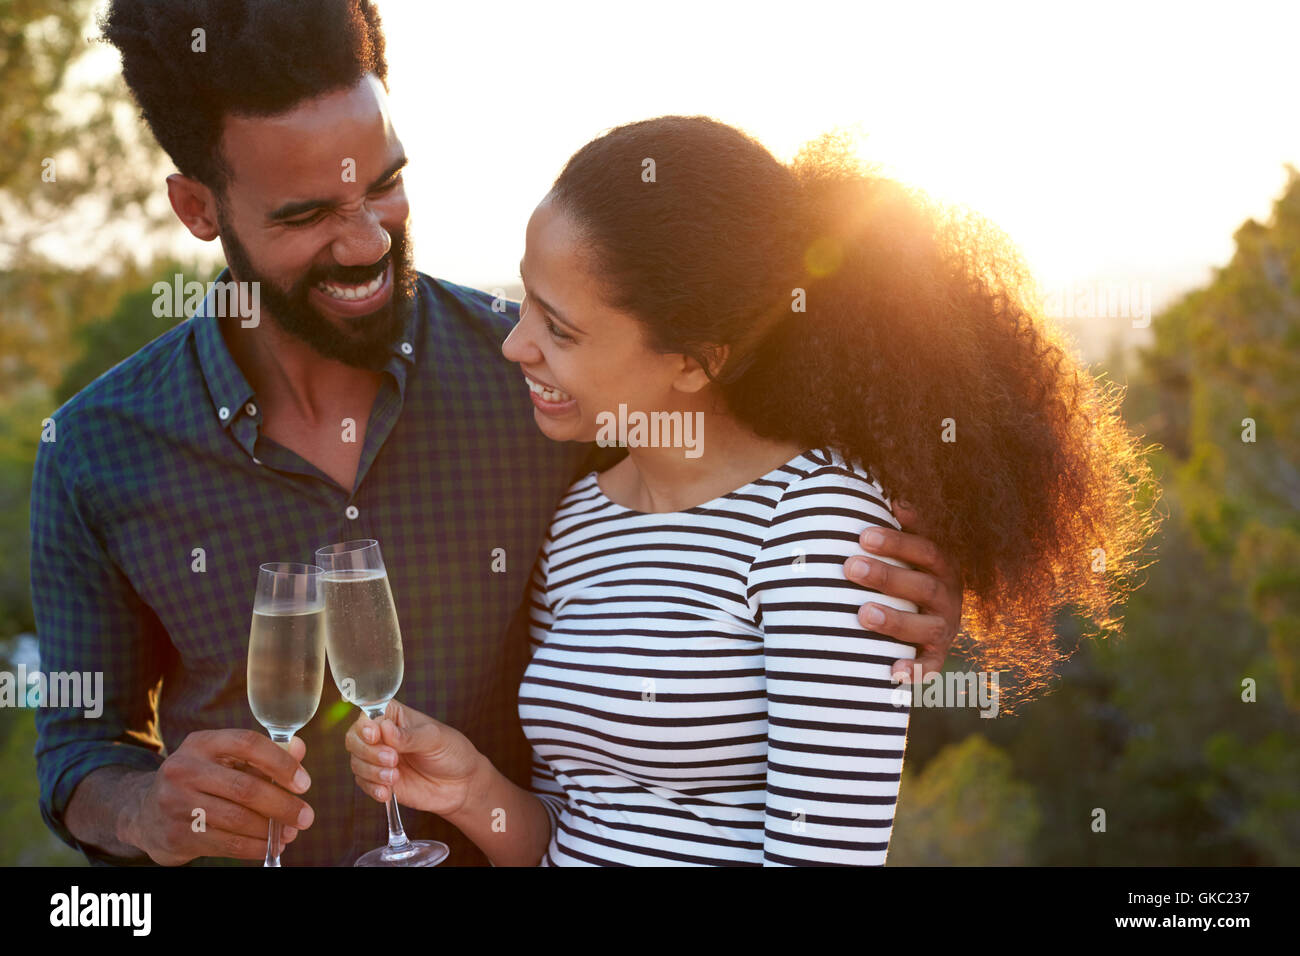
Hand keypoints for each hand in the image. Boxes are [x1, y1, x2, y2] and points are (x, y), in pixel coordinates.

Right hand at [122, 729, 312, 865]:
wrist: (145, 811)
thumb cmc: (199, 780)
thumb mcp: (223, 759)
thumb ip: (262, 754)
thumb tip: (300, 749)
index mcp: (201, 743)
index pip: (248, 744)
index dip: (281, 763)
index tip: (304, 783)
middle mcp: (184, 769)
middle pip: (246, 788)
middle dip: (283, 805)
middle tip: (306, 817)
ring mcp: (177, 803)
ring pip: (238, 819)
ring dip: (271, 830)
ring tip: (290, 833)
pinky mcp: (177, 834)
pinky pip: (227, 844)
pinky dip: (254, 847)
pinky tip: (269, 846)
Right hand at [346, 700, 483, 817]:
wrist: (461, 785)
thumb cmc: (451, 752)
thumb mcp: (435, 739)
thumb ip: (409, 736)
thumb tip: (385, 729)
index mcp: (394, 716)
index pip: (368, 714)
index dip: (366, 725)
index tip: (374, 735)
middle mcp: (381, 736)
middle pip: (354, 739)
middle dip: (369, 751)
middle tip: (393, 759)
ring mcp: (378, 759)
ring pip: (356, 762)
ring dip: (372, 771)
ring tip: (394, 777)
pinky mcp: (379, 781)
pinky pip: (363, 784)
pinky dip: (372, 788)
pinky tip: (387, 792)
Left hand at [843, 498, 963, 682]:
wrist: (929, 620)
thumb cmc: (905, 573)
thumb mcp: (909, 550)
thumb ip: (903, 527)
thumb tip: (895, 497)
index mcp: (941, 565)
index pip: (925, 549)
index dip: (897, 542)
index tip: (863, 536)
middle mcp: (948, 597)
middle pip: (923, 586)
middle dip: (887, 576)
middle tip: (850, 566)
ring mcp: (943, 629)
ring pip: (927, 626)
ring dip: (896, 620)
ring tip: (863, 613)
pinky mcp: (935, 657)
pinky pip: (930, 667)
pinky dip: (915, 671)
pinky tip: (893, 670)